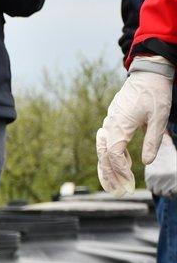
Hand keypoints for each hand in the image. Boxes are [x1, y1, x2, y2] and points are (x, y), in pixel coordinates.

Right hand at [96, 59, 173, 196]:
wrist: (148, 71)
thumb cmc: (155, 92)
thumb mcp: (160, 117)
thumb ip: (152, 141)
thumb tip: (146, 162)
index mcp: (119, 126)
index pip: (113, 156)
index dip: (119, 172)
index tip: (127, 184)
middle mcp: (110, 125)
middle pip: (103, 156)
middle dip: (109, 175)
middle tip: (118, 191)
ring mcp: (109, 121)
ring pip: (102, 150)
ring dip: (107, 167)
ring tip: (114, 182)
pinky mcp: (112, 119)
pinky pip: (106, 141)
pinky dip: (109, 155)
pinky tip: (119, 163)